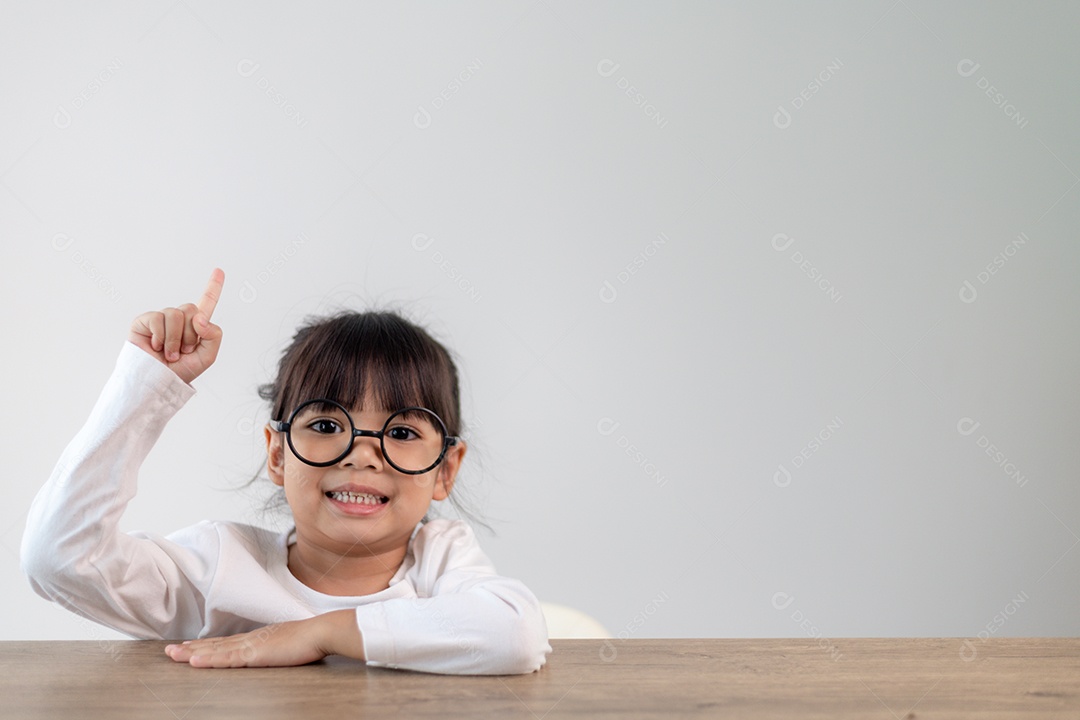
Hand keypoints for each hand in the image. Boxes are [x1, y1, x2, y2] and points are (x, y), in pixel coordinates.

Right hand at [129, 268, 223, 384]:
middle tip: (183, 351)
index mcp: (195, 326)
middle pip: (192, 309)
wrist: (158, 383)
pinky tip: (156, 347)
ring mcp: (160, 319)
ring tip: (170, 353)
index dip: (213, 287)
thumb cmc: (181, 371)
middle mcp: (178, 319)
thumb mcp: (208, 356)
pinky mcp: (144, 321)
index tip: (219, 270)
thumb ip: (214, 334)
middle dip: (190, 334)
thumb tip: (200, 318)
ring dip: (175, 339)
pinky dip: (161, 337)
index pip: (206, 303)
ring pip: (176, 314)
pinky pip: (158, 319)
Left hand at [163, 610, 364, 667]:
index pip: (228, 642)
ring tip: (173, 655)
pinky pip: (227, 658)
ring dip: (193, 652)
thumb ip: (280, 647)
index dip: (208, 645)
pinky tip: (194, 661)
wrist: (322, 632)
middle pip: (216, 644)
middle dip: (192, 648)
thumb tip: (279, 650)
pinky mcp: (255, 654)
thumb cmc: (312, 639)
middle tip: (170, 650)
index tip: (190, 646)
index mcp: (259, 637)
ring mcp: (252, 645)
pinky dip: (209, 659)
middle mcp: (251, 639)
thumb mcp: (291, 644)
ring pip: (216, 650)